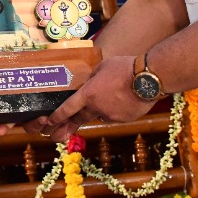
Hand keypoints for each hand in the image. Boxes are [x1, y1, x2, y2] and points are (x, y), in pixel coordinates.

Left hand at [38, 56, 155, 141]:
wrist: (149, 79)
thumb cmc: (125, 68)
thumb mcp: (102, 66)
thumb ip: (93, 78)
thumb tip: (91, 83)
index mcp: (89, 94)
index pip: (68, 109)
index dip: (56, 117)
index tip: (48, 123)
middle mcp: (97, 108)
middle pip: (80, 118)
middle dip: (71, 123)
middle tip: (61, 130)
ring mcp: (111, 116)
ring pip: (101, 114)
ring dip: (102, 108)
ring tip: (115, 93)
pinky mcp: (124, 119)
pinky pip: (115, 115)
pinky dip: (116, 109)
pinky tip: (126, 98)